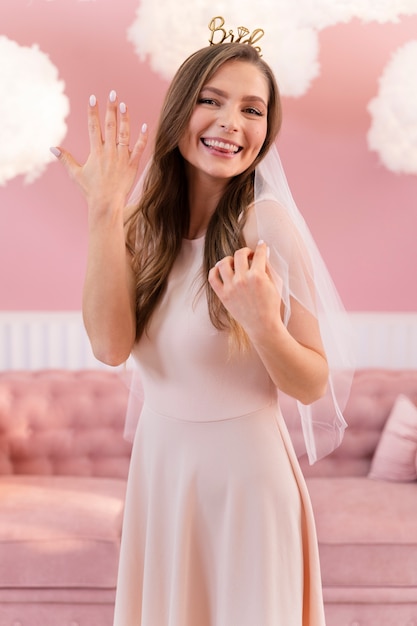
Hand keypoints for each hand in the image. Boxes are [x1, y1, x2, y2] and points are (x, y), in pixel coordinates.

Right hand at [50, 90, 147, 212]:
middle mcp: (109, 152)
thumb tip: (51, 148)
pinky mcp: (132, 165)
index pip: (93, 127)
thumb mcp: (75, 174)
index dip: (93, 111)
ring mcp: (121, 158)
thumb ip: (65, 159)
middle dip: (110, 108)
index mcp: (96, 152)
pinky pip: (138, 149)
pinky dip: (142, 137)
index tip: (93, 98)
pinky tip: (144, 125)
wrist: (106, 204)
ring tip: (124, 105)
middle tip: (112, 93)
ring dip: (124, 118)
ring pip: (124, 134)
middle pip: (109, 126)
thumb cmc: (90, 190)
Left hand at [208, 240, 281, 337]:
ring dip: (230, 259)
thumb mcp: (275, 284)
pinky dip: (215, 270)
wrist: (262, 325)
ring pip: (223, 263)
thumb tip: (262, 254)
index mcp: (258, 276)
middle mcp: (242, 280)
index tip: (261, 246)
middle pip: (239, 254)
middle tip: (249, 255)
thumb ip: (268, 267)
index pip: (258, 253)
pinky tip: (221, 270)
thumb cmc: (271, 305)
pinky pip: (212, 277)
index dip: (261, 247)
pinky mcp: (223, 295)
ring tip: (234, 263)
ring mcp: (231, 287)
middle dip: (246, 251)